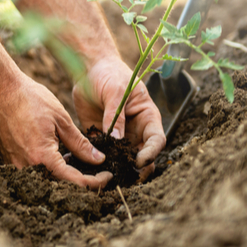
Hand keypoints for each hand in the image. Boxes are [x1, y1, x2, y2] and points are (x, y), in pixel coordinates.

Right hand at [0, 73, 112, 188]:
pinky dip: (50, 167)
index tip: (108, 175)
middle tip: (98, 171)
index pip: (75, 182)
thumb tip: (98, 160)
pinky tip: (60, 154)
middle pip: (61, 185)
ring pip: (47, 180)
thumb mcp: (61, 119)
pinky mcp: (10, 160)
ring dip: (66, 174)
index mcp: (42, 158)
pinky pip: (35, 171)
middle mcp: (27, 167)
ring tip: (78, 159)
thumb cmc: (30, 99)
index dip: (95, 182)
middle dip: (82, 181)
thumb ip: (80, 144)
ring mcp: (16, 165)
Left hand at [73, 56, 165, 176]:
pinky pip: (103, 154)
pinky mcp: (102, 138)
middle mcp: (136, 130)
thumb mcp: (115, 91)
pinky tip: (90, 169)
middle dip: (137, 169)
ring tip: (108, 177)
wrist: (89, 69)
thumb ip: (116, 116)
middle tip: (125, 177)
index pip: (156, 140)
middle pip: (143, 155)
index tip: (139, 161)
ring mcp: (120, 136)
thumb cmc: (109, 74)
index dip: (151, 153)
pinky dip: (99, 162)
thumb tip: (117, 141)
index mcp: (147, 117)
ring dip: (118, 169)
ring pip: (124, 160)